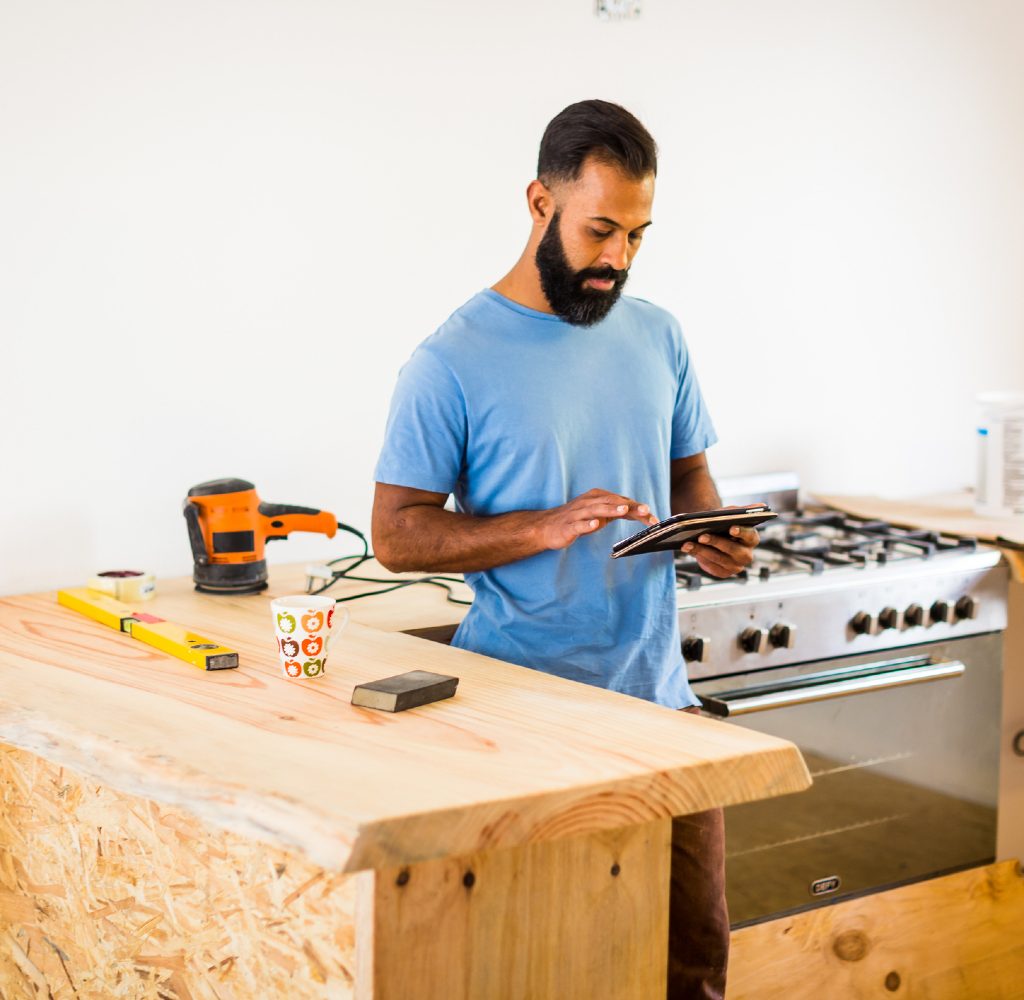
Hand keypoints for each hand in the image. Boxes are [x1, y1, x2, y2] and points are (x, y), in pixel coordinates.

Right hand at [539, 488, 657, 550]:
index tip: (653, 517)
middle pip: (611, 502)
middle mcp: (589, 502)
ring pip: (596, 510)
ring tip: (624, 510)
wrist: (547, 527)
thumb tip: (639, 512)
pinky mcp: (568, 526)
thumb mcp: (599, 514)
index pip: (621, 502)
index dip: (638, 509)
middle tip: (646, 510)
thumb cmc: (576, 519)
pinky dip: (587, 524)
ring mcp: (578, 514)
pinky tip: (595, 525)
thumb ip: (617, 512)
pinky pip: (578, 524)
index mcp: (597, 498)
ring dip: (610, 509)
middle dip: (629, 506)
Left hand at [681, 509, 761, 578]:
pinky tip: (688, 549)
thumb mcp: (733, 513)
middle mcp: (747, 555)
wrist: (712, 533)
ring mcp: (735, 566)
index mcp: (752, 539)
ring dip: (702, 551)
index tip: (731, 528)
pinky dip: (698, 557)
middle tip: (702, 536)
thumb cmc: (724, 522)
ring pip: (718, 559)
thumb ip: (744, 510)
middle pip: (733, 550)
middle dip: (716, 542)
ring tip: (688, 543)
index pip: (750, 536)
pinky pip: (711, 567)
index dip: (741, 532)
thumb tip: (761, 505)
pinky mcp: (723, 573)